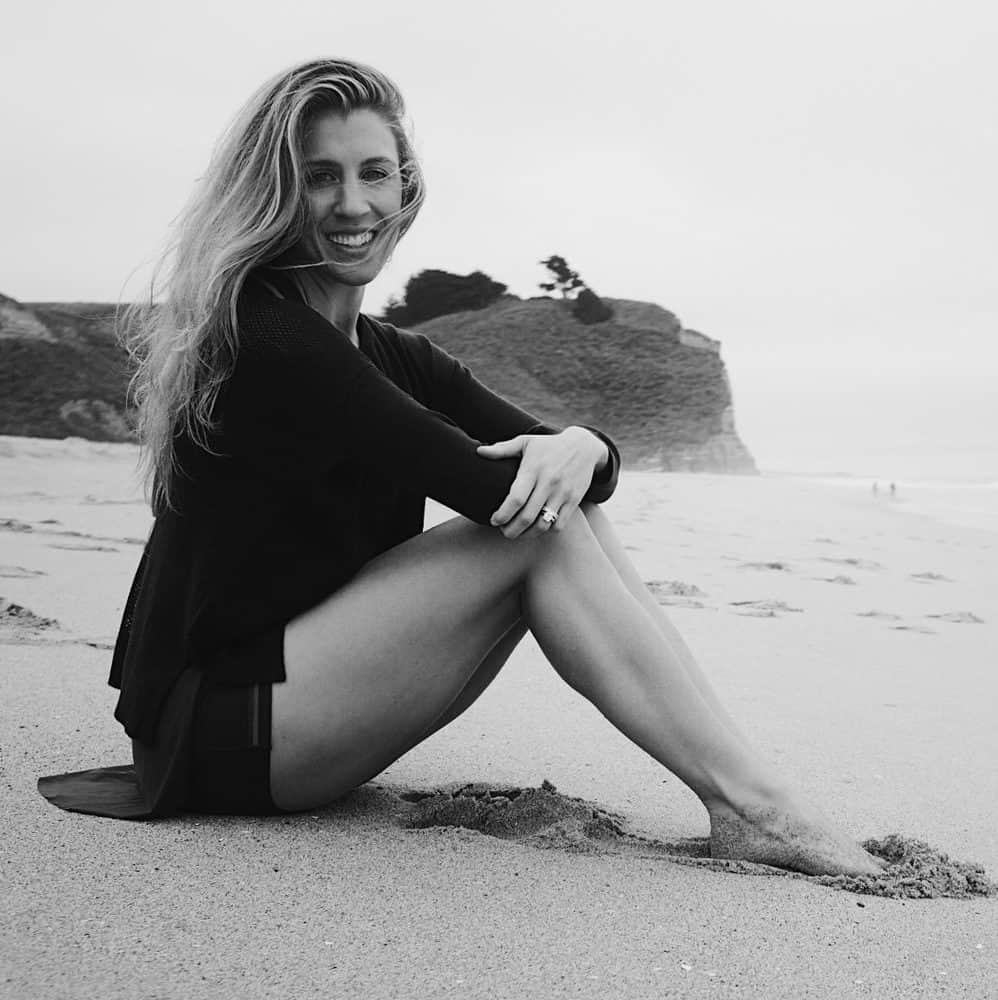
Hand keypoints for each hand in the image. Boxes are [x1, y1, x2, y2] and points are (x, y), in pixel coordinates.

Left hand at [476, 426, 608, 538]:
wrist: (584, 446)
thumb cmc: (548, 445)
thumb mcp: (526, 442)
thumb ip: (503, 449)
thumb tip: (479, 451)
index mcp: (534, 468)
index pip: (516, 498)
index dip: (503, 514)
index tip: (494, 520)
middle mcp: (549, 482)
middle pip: (527, 516)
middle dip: (511, 529)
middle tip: (503, 531)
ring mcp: (563, 493)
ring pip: (543, 524)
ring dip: (527, 534)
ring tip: (518, 533)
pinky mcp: (574, 501)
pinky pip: (559, 525)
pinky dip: (546, 531)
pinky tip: (536, 528)